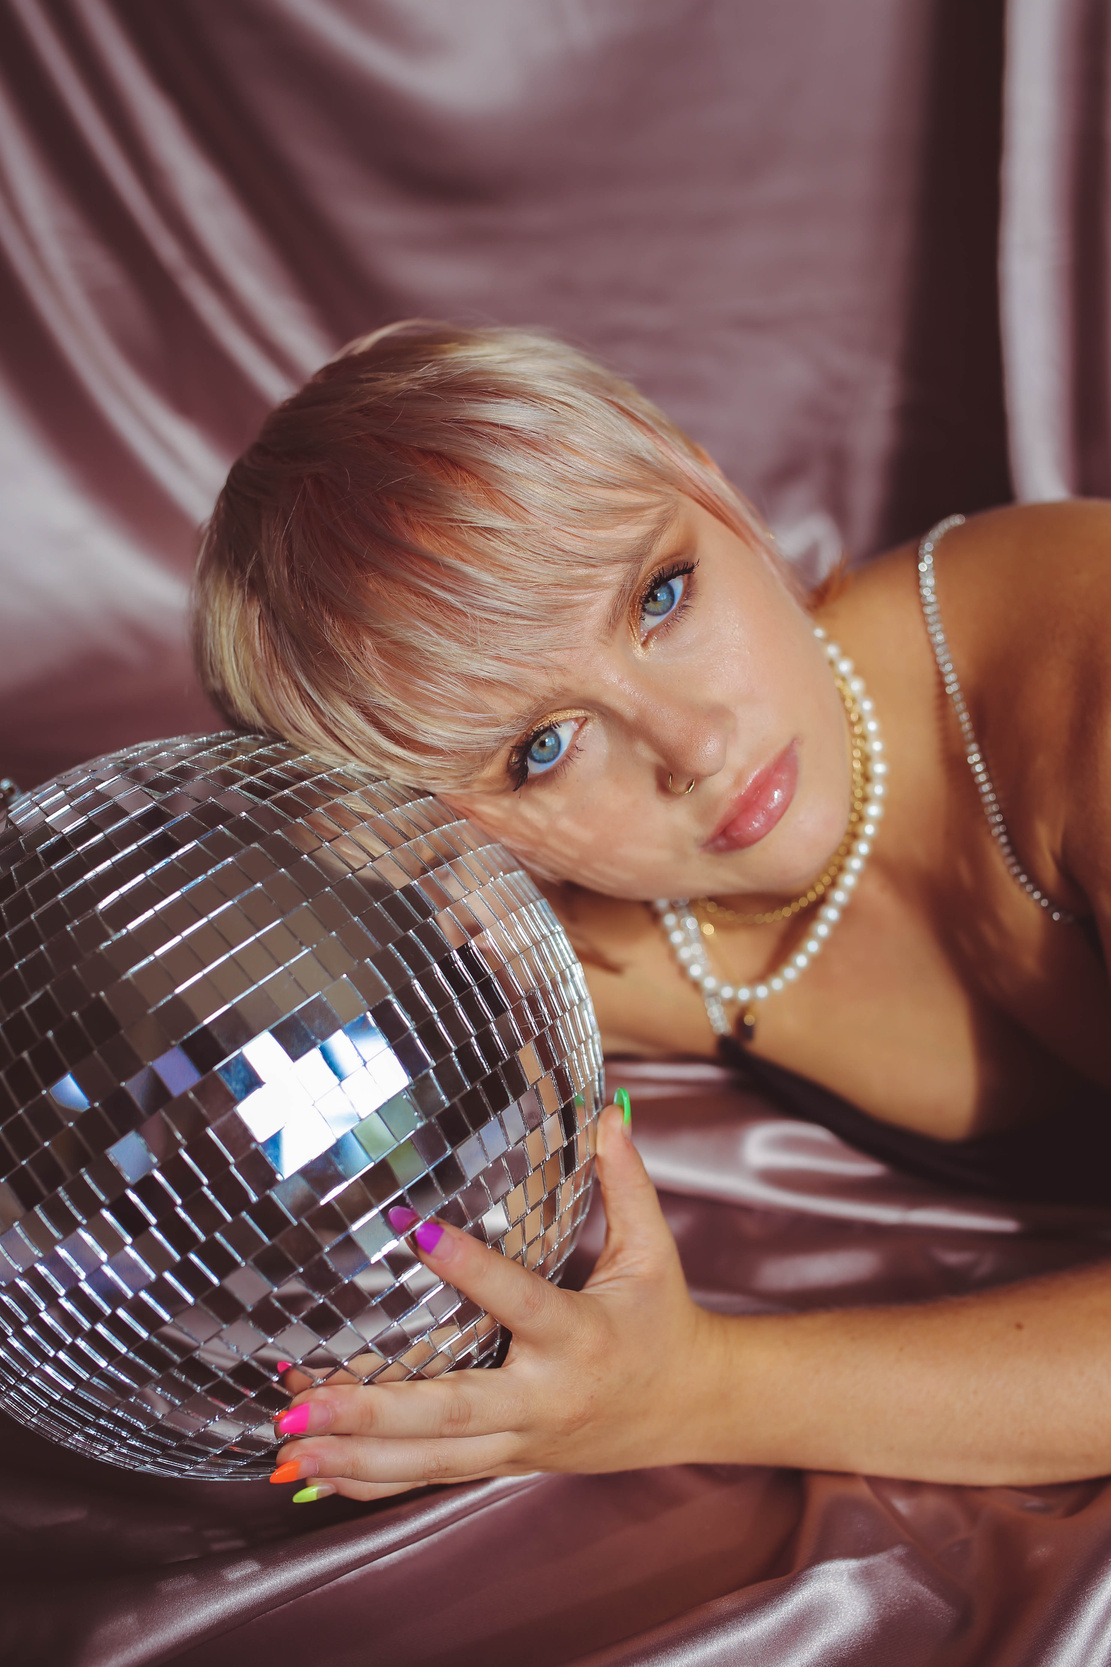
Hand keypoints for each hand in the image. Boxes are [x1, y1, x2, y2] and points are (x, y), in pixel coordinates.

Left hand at [270, 1100, 722, 1501]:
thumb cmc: (664, 1319)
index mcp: (582, 1337)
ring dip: (355, 1454)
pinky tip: (314, 1475)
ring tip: (288, 1439)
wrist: (693, 1409)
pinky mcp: (506, 1461)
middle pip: (453, 1412)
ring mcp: (522, 1440)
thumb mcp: (653, 1250)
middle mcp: (546, 1399)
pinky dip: (373, 1481)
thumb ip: (626, 1181)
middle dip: (373, 1410)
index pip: (520, 1302)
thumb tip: (606, 1110)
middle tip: (303, 1399)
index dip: (469, 1268)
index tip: (411, 1230)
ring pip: (432, 1460)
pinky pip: (434, 1478)